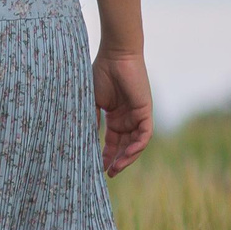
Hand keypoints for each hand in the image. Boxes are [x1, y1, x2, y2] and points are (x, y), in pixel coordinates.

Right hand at [93, 48, 152, 175]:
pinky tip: (126, 155)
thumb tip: (84, 140)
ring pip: (135, 144)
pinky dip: (137, 147)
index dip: (106, 155)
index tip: (98, 167)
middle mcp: (128, 118)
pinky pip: (144, 135)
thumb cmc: (100, 73)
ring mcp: (138, 115)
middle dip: (116, 161)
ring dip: (126, 158)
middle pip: (124, 145)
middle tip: (107, 174)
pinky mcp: (146, 112)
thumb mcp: (91, 101)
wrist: (115, 56)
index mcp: (115, 116)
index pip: (112, 141)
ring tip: (115, 169)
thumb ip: (90, 120)